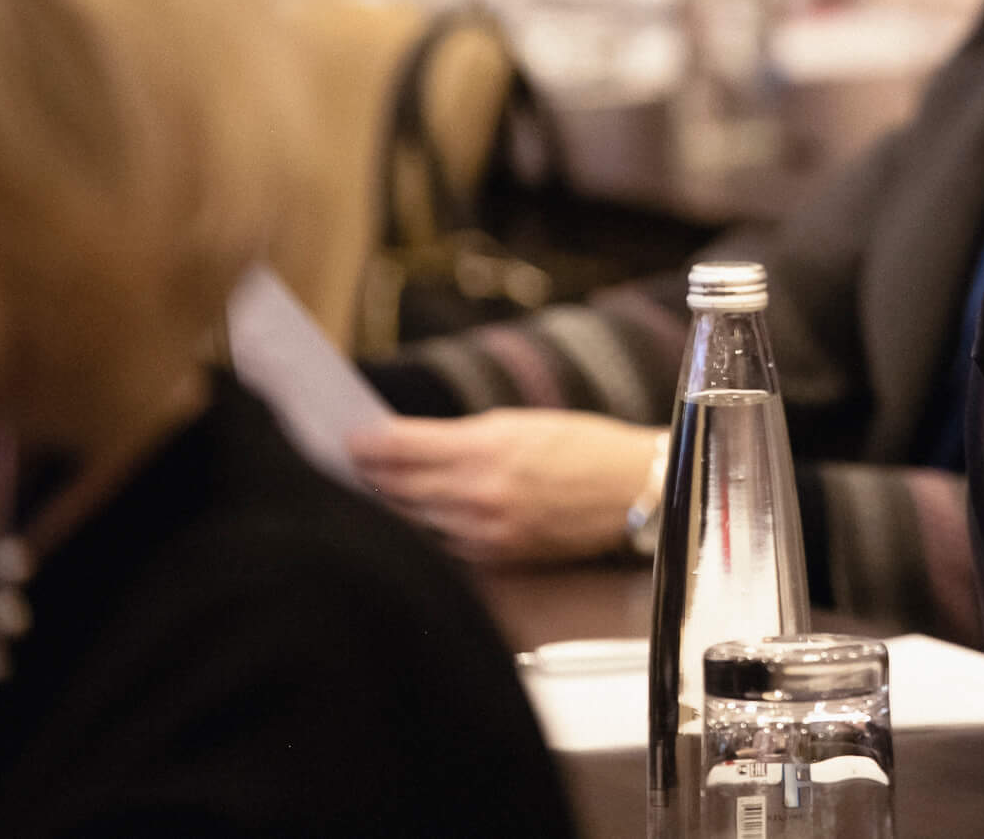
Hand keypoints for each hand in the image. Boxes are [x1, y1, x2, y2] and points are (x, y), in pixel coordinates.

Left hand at [348, 410, 663, 564]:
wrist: (635, 493)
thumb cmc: (587, 448)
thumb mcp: (523, 424)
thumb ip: (463, 437)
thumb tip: (411, 445)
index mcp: (486, 449)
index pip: (400, 447)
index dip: (366, 443)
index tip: (348, 437)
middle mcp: (479, 494)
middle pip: (396, 488)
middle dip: (369, 474)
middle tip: (349, 464)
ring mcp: (485, 532)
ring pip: (413, 521)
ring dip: (391, 505)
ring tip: (374, 491)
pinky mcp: (497, 559)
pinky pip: (443, 546)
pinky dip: (425, 531)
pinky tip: (415, 521)